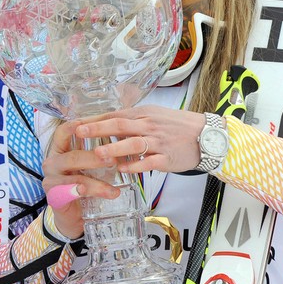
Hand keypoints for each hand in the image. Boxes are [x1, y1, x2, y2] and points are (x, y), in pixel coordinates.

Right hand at [41, 120, 120, 239]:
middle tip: (114, 160)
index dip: (75, 127)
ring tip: (114, 190)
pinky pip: (66, 194)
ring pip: (75, 178)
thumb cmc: (83, 184)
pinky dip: (77, 192)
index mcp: (59, 150)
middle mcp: (52, 163)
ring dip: (96, 183)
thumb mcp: (89, 166)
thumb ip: (98, 152)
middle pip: (72, 156)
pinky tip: (85, 191)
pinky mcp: (54, 197)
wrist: (74, 216)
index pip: (63, 133)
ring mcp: (51, 181)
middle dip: (94, 158)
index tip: (90, 123)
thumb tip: (123, 140)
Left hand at [74, 105, 205, 173]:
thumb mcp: (153, 116)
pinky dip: (135, 165)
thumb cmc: (176, 126)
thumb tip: (105, 123)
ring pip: (134, 143)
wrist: (207, 135)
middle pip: (120, 125)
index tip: (75, 123)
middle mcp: (149, 125)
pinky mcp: (167, 158)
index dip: (94, 119)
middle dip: (98, 128)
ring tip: (98, 154)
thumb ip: (131, 120)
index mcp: (143, 114)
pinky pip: (149, 162)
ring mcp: (158, 142)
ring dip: (115, 148)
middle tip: (79, 132)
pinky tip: (121, 169)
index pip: (114, 114)